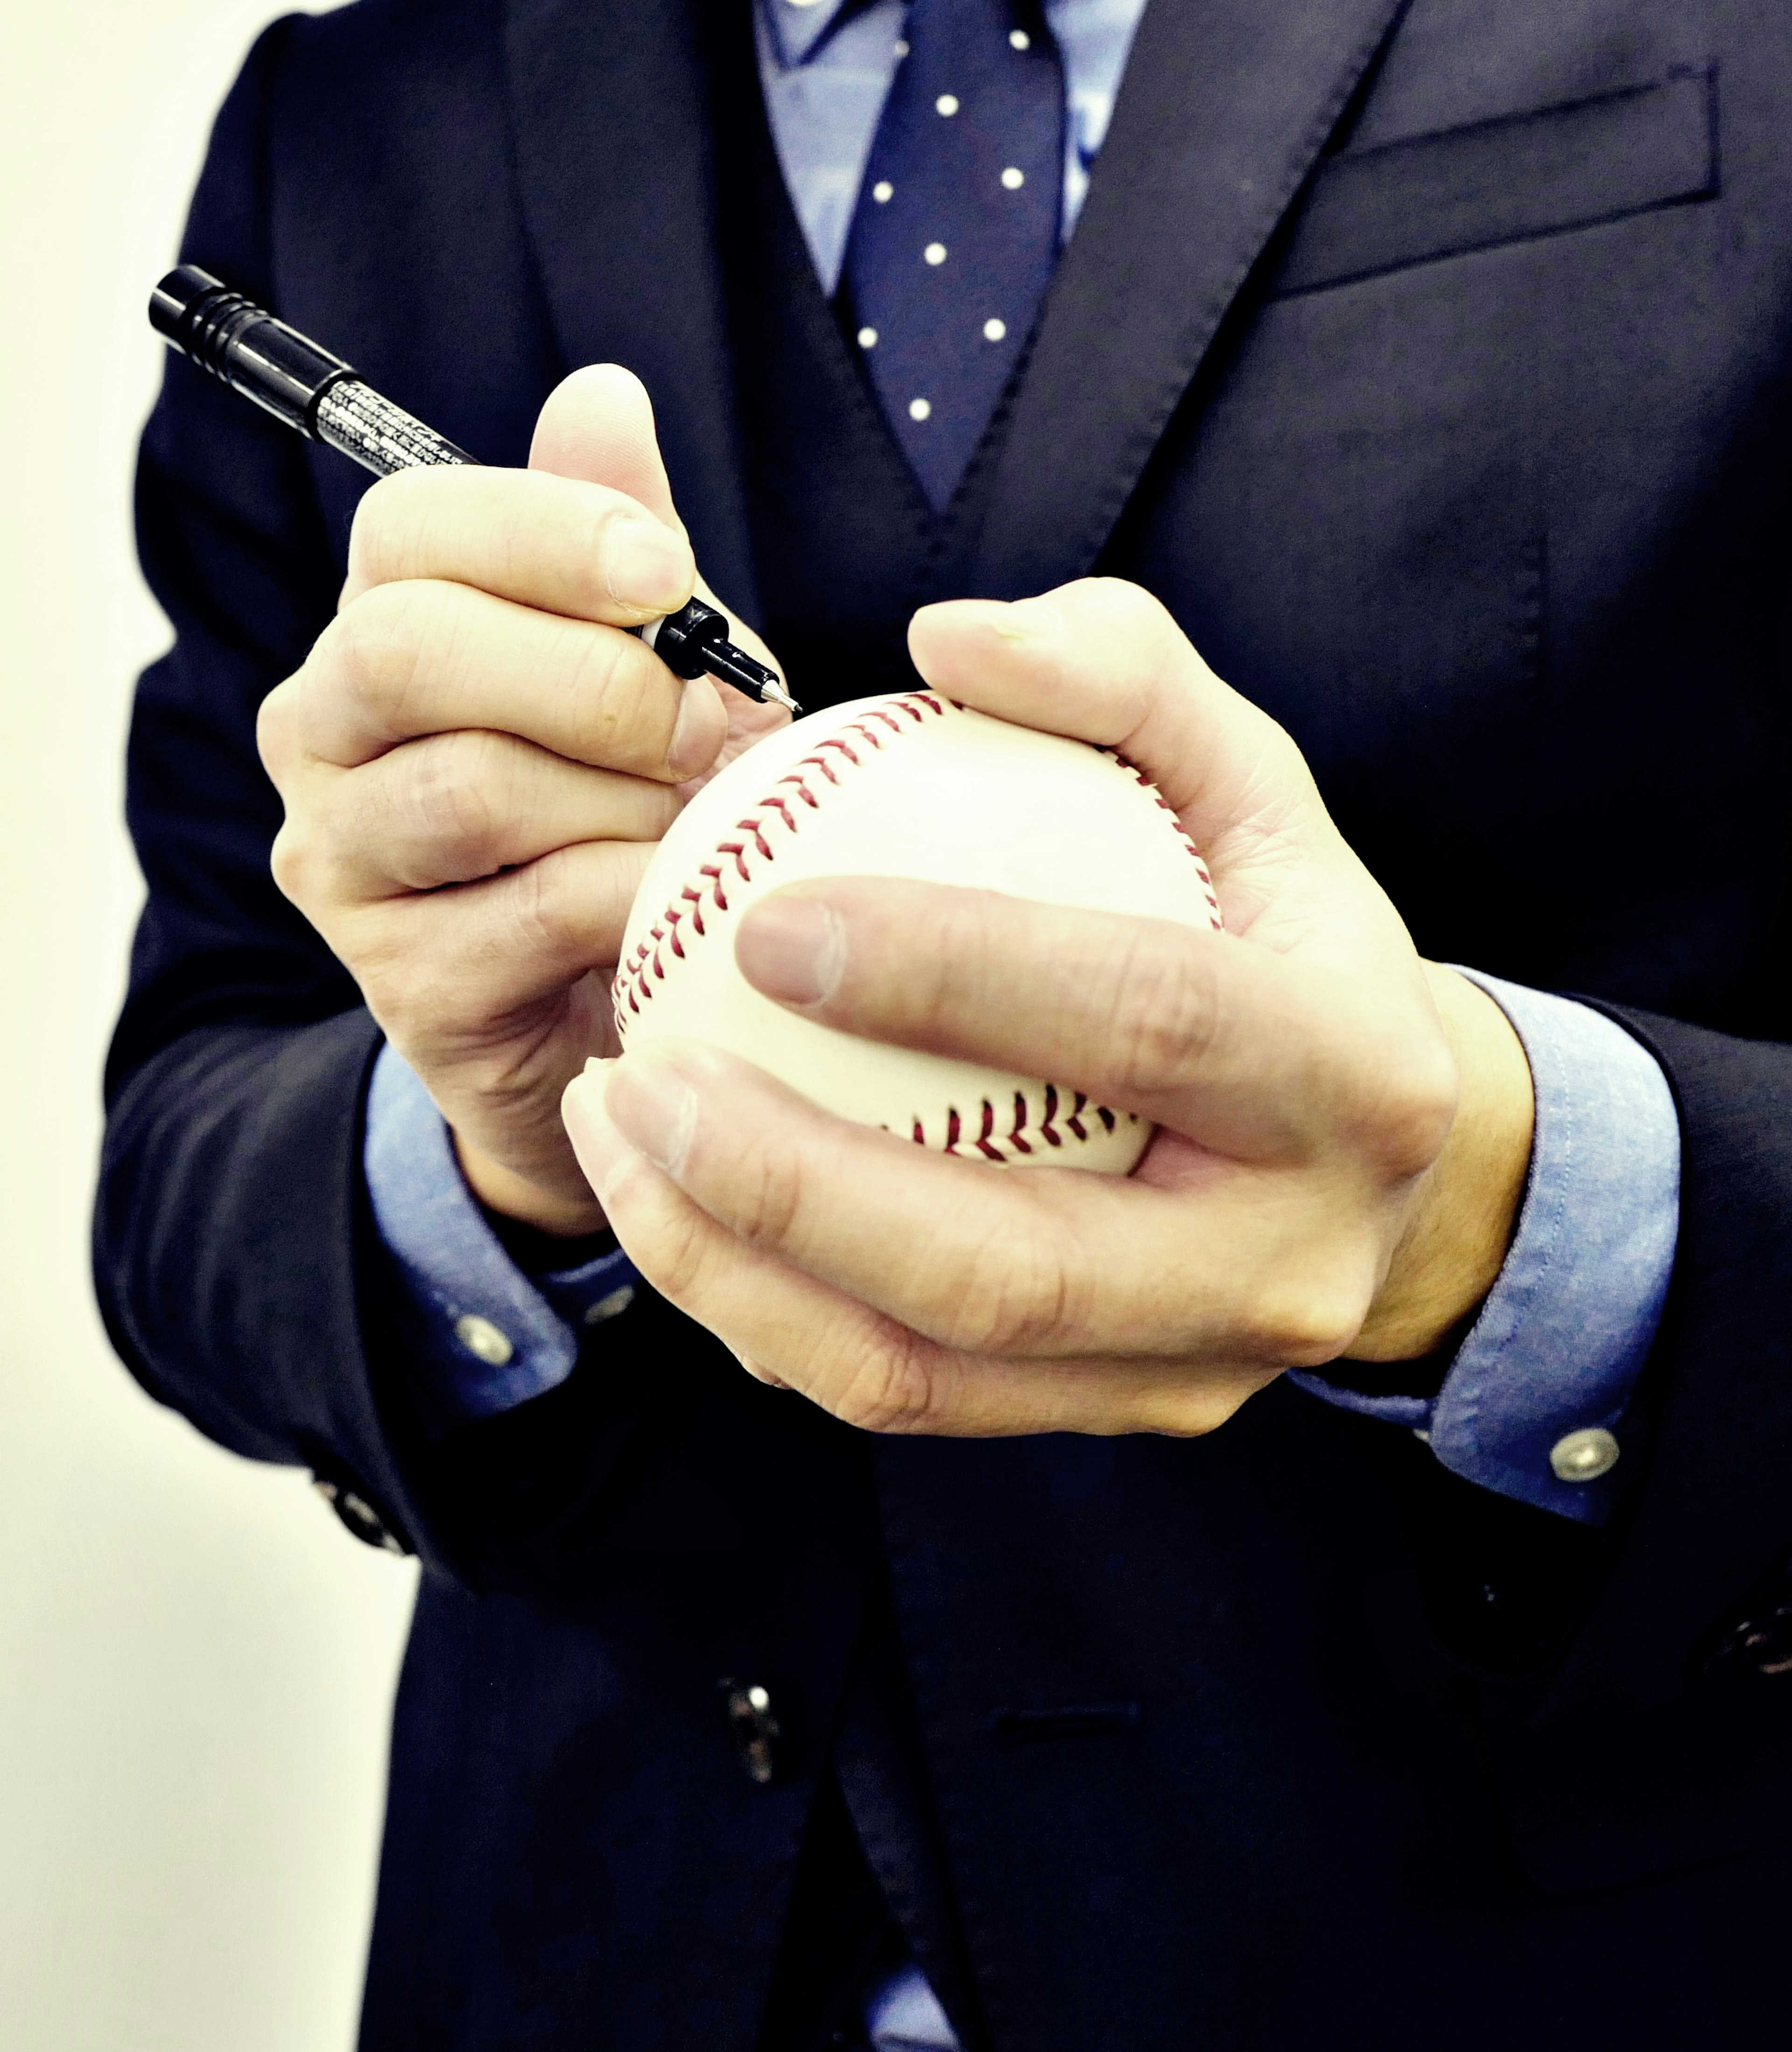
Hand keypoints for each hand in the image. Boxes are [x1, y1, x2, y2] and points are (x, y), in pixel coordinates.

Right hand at [256, 367, 787, 1236]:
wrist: (621, 1004)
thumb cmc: (629, 804)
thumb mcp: (650, 661)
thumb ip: (621, 539)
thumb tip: (602, 393)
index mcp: (379, 624)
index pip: (408, 530)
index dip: (543, 531)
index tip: (666, 571)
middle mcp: (323, 733)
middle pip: (406, 650)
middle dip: (586, 677)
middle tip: (699, 723)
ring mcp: (343, 862)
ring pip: (469, 790)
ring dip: (622, 798)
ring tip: (699, 817)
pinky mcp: (403, 983)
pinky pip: (535, 912)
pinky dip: (639, 895)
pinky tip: (684, 898)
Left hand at [560, 579, 1534, 1433]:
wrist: (1375, 1152)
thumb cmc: (1277, 923)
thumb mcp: (1243, 775)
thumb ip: (1118, 672)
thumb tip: (947, 633)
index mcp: (1349, 1076)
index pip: (1143, 1022)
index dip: (951, 974)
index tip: (763, 921)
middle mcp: (1285, 1261)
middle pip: (1009, 1268)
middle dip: (790, 1185)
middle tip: (641, 1070)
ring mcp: (1192, 1371)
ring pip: (925, 1374)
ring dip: (732, 1270)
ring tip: (613, 1130)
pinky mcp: (1111, 1418)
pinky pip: (902, 1396)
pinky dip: (760, 1308)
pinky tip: (669, 1198)